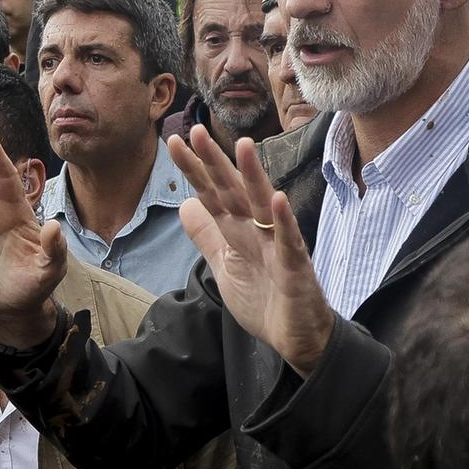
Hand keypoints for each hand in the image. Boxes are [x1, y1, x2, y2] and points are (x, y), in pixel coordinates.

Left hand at [169, 125, 335, 375]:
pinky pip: (289, 242)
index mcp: (238, 230)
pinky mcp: (296, 267)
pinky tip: (277, 200)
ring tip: (243, 146)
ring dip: (253, 177)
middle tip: (196, 131)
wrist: (296, 338)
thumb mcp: (225, 264)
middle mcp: (257, 230)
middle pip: (232, 191)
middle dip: (215, 162)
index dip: (193, 170)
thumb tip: (185, 204)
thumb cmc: (265, 297)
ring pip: (263, 206)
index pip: (211, 194)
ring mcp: (278, 245)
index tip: (173, 142)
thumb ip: (207, 234)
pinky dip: (284, 221)